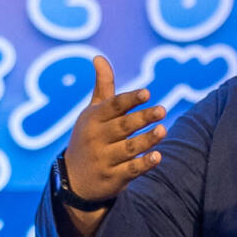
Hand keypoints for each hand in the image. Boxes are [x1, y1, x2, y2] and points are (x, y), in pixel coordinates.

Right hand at [62, 53, 167, 207]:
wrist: (74, 179)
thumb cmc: (89, 137)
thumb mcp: (92, 112)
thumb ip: (102, 86)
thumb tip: (99, 57)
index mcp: (93, 119)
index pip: (113, 107)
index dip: (129, 99)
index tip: (146, 93)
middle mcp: (97, 139)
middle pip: (123, 126)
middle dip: (142, 118)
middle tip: (162, 109)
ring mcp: (104, 160)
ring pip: (129, 148)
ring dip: (146, 140)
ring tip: (163, 130)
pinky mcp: (113, 178)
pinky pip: (130, 170)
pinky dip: (144, 164)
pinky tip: (158, 156)